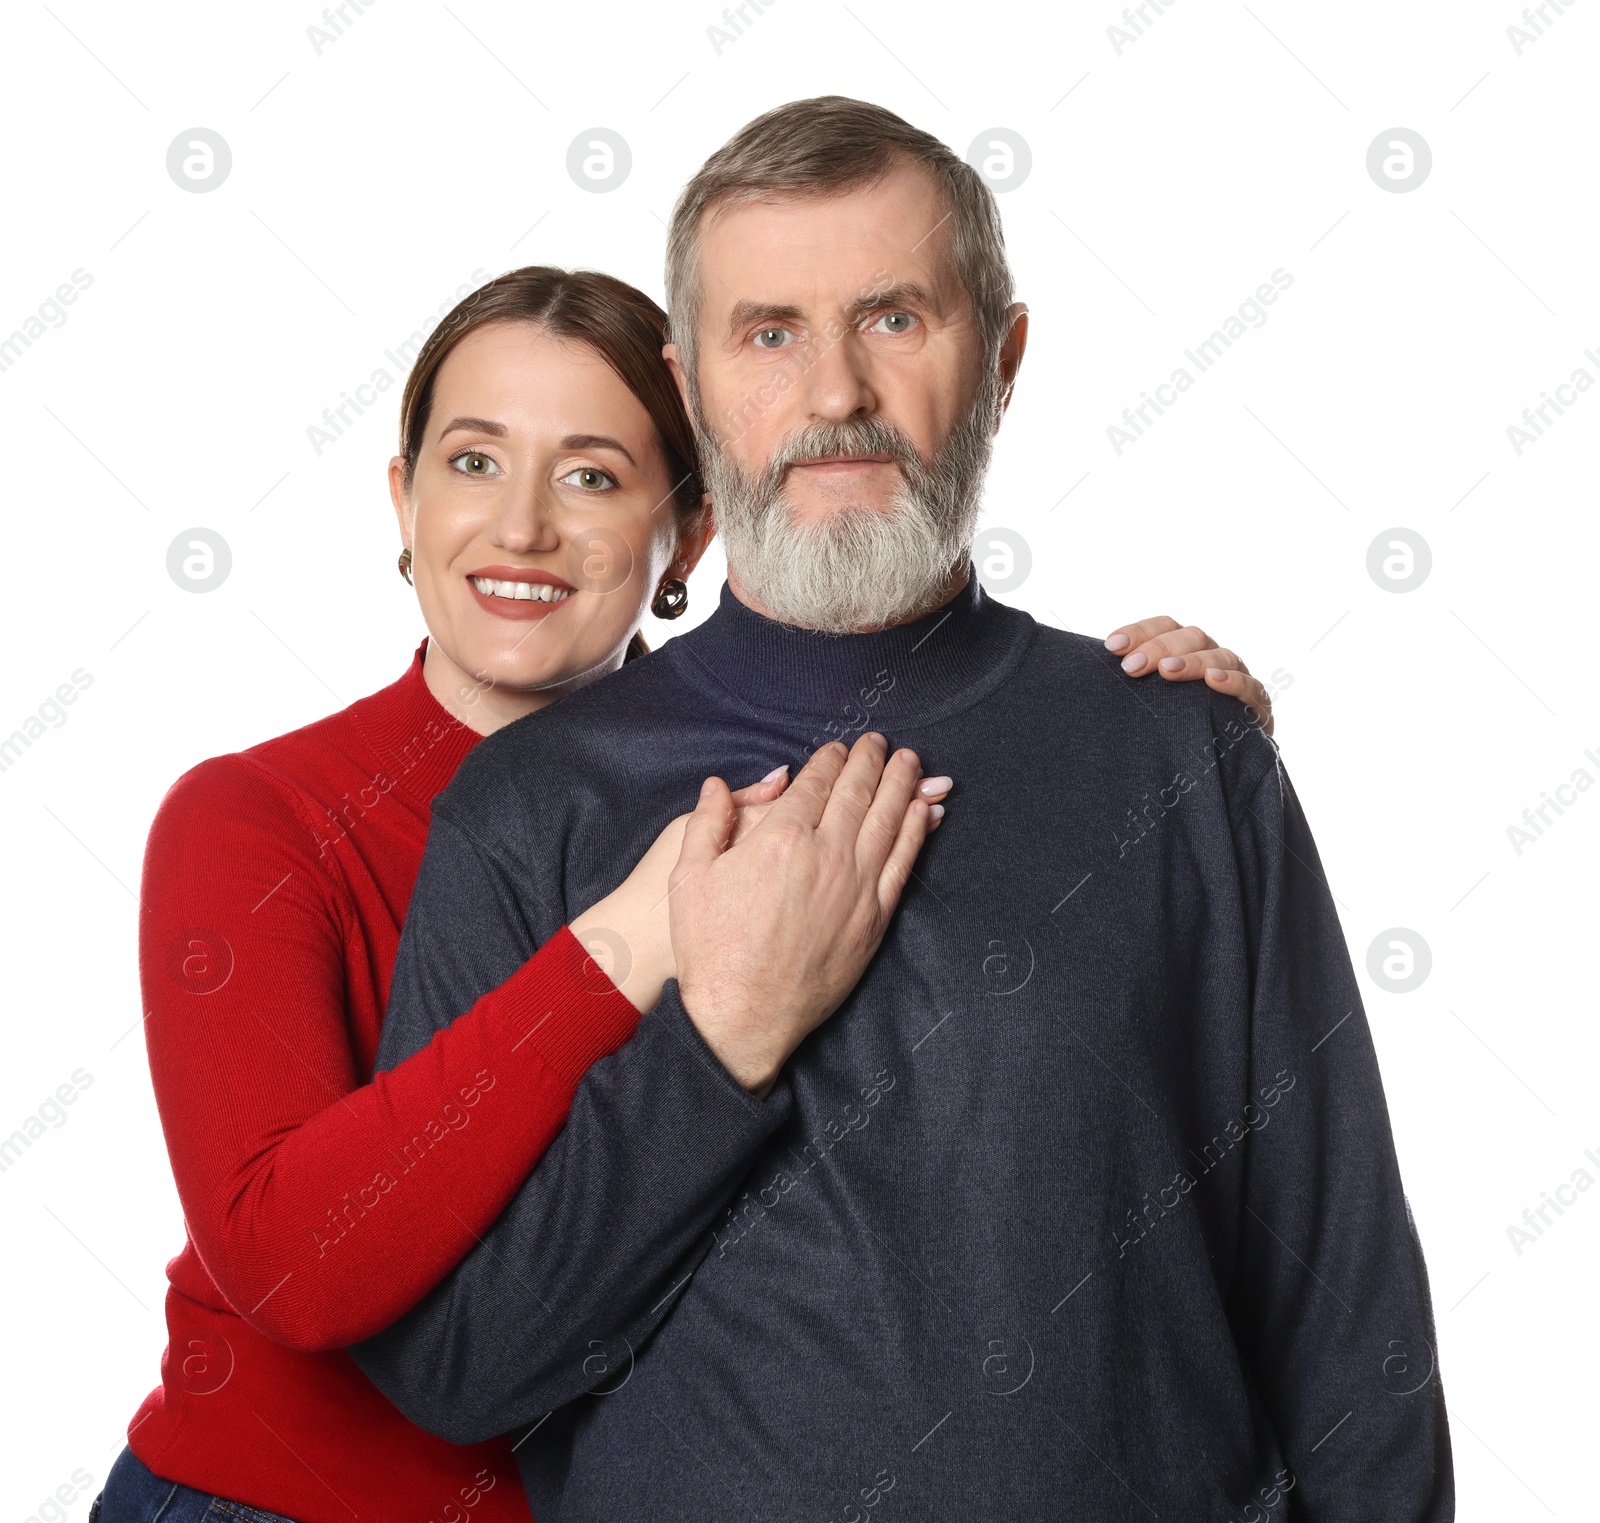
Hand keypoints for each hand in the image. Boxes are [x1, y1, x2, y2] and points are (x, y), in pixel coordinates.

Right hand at [669, 734, 946, 1097]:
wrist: (742, 1016)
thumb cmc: (710, 950)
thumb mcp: (689, 877)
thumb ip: (708, 822)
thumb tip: (719, 785)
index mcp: (780, 837)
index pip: (816, 781)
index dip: (830, 758)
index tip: (838, 748)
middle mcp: (825, 854)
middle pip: (858, 792)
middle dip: (871, 761)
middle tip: (879, 743)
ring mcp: (855, 887)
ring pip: (889, 821)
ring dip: (902, 786)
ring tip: (911, 763)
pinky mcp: (873, 919)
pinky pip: (903, 864)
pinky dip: (917, 833)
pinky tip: (924, 814)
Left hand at [1104, 615, 1275, 736]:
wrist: (1225, 762)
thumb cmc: (1177, 727)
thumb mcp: (1153, 704)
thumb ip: (1135, 686)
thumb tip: (1098, 669)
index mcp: (1186, 651)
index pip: (1166, 627)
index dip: (1140, 631)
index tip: (1112, 646)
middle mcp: (1212, 657)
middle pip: (1191, 636)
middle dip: (1159, 648)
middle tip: (1131, 668)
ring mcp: (1237, 677)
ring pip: (1220, 656)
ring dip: (1192, 662)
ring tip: (1167, 672)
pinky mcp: (1256, 706)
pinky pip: (1251, 687)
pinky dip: (1232, 682)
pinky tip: (1212, 682)